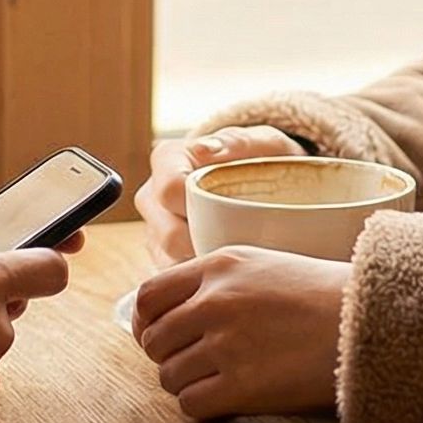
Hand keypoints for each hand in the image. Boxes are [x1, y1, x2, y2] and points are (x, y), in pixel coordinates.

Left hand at [132, 245, 348, 419]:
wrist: (369, 322)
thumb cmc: (321, 296)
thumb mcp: (260, 265)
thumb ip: (214, 281)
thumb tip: (171, 310)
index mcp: (217, 267)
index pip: (147, 297)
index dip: (146, 322)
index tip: (158, 334)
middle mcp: (214, 303)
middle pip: (153, 340)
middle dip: (166, 355)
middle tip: (192, 361)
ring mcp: (225, 345)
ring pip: (168, 375)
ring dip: (186, 382)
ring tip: (217, 378)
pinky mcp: (241, 386)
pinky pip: (190, 404)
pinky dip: (203, 406)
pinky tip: (228, 397)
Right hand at [135, 127, 304, 263]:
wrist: (269, 186)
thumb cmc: (263, 161)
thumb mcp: (262, 143)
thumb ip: (237, 142)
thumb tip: (203, 148)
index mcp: (168, 160)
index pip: (170, 191)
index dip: (200, 211)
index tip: (235, 221)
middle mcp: (153, 195)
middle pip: (167, 234)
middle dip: (206, 247)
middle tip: (244, 251)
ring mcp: (155, 229)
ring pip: (168, 262)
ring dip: (203, 267)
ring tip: (238, 263)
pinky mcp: (164, 257)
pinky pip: (174, 278)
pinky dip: (200, 281)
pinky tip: (226, 275)